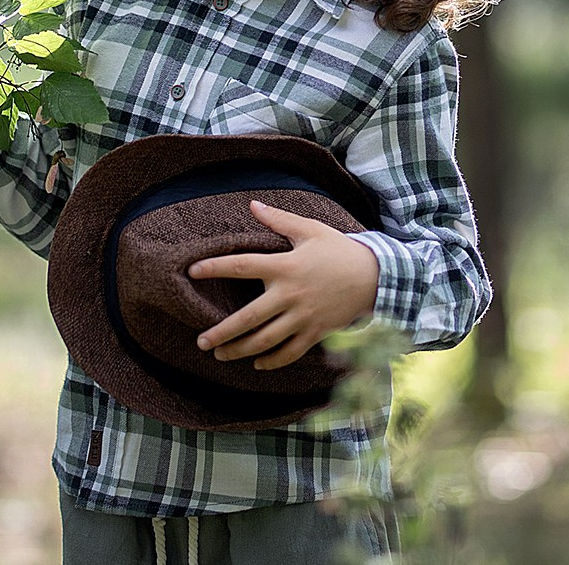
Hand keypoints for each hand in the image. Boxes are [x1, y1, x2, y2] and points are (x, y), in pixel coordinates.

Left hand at [187, 201, 379, 369]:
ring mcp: (303, 317)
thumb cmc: (339, 250)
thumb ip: (279, 220)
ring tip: (221, 355)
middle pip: (249, 318)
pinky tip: (257, 363)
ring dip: (241, 350)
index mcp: (285, 266)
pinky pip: (291, 352)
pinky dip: (273, 361)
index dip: (215, 267)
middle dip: (222, 332)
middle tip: (201, 342)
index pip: (241, 266)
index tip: (192, 271)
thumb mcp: (310, 230)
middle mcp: (290, 295)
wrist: (376, 277)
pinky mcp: (316, 333)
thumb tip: (253, 205)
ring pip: (266, 340)